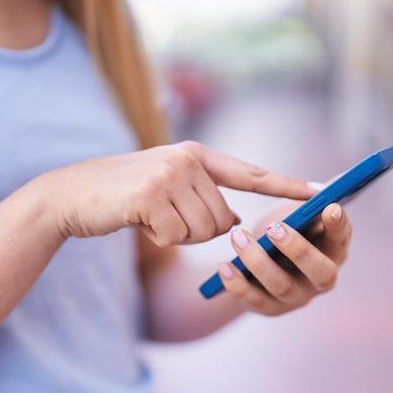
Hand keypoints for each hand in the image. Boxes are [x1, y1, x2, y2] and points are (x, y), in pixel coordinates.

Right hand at [39, 141, 316, 244]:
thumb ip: (204, 197)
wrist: (72, 194)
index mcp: (197, 154)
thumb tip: (235, 220)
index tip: (321, 191)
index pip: (251, 173)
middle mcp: (188, 158)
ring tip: (151, 215)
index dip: (286, 185)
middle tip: (164, 216)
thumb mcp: (168, 187)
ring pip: (203, 230)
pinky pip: (177, 236)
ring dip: (179, 235)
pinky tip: (140, 220)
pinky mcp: (152, 194)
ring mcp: (169, 173)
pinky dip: (160, 238)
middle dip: (198, 229)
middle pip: (223, 219)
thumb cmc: (125, 196)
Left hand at [217, 203, 351, 314]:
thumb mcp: (296, 215)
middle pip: (320, 272)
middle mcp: (322, 278)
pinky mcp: (271, 308)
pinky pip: (255, 300)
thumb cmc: (282, 230)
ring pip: (282, 285)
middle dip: (298, 250)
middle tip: (274, 228)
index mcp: (333, 249)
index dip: (339, 225)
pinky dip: (238, 284)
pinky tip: (224, 267)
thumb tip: (321, 185)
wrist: (256, 263)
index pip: (342, 238)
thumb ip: (308, 203)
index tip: (329, 206)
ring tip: (238, 237)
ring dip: (259, 261)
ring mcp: (298, 296)